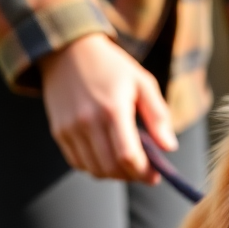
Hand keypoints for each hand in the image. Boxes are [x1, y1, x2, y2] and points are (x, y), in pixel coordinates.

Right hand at [40, 33, 177, 181]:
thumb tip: (169, 147)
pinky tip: (106, 156)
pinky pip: (78, 163)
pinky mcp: (58, 132)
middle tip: (143, 172)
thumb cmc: (111, 67)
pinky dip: (95, 167)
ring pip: (94, 170)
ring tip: (126, 164)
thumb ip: (158, 116)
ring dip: (114, 174)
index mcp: (113, 109)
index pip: (127, 156)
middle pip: (111, 168)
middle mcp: (88, 121)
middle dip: (131, 176)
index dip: (144, 172)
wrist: (67, 51)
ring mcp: (70, 128)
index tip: (155, 176)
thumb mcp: (142, 83)